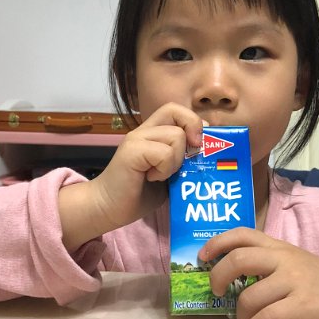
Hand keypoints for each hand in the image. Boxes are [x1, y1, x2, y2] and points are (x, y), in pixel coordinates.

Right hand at [90, 103, 203, 230]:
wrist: (108, 209)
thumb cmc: (138, 195)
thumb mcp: (169, 174)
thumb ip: (183, 161)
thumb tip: (209, 154)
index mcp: (153, 134)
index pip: (176, 110)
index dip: (193, 121)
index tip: (199, 145)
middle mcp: (144, 131)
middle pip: (177, 112)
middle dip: (192, 132)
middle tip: (190, 156)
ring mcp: (136, 139)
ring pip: (175, 136)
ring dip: (176, 160)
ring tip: (161, 175)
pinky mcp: (132, 151)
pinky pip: (164, 152)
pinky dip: (165, 168)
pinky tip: (152, 178)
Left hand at [203, 228, 318, 318]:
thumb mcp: (294, 264)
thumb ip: (268, 267)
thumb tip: (231, 284)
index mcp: (279, 247)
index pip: (242, 234)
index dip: (217, 243)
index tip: (202, 257)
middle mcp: (284, 259)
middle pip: (238, 259)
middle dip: (218, 277)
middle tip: (215, 292)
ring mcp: (294, 282)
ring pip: (250, 296)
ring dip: (239, 315)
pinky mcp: (305, 306)